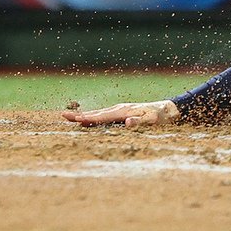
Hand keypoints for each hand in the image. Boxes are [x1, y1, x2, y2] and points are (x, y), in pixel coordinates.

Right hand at [62, 100, 179, 127]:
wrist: (168, 109)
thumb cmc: (161, 116)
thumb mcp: (153, 120)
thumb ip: (140, 121)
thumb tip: (127, 121)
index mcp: (124, 111)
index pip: (103, 116)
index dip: (89, 119)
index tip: (75, 120)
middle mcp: (119, 108)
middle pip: (96, 113)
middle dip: (80, 115)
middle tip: (62, 115)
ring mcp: (120, 110)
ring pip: (99, 113)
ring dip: (84, 115)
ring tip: (70, 117)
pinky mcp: (122, 112)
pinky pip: (104, 115)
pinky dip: (93, 117)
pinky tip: (88, 120)